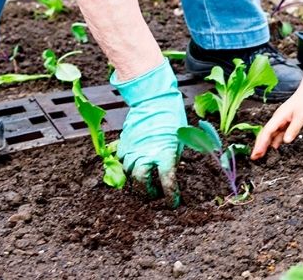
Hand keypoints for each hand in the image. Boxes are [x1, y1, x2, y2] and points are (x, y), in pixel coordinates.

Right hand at [112, 59, 186, 206]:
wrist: (153, 99)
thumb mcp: (181, 139)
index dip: (170, 194)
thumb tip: (170, 174)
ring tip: (146, 183)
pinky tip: (136, 169)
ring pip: (129, 174)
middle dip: (149, 192)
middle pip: (142, 181)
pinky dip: (128, 169)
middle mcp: (146, 153)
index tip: (174, 203)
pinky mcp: (123, 145)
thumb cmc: (172, 118)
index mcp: (164, 151)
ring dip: (138, 182)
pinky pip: (122, 163)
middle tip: (156, 195)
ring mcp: (132, 149)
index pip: (167, 180)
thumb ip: (174, 158)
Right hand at [251, 89, 302, 159]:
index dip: (261, 143)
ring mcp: (282, 120)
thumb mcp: (301, 116)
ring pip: (271, 134)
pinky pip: (279, 132)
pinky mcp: (287, 121)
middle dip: (259, 145)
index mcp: (279, 117)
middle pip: (266, 133)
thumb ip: (293, 129)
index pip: (267, 131)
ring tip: (262, 155)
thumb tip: (285, 141)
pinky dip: (275, 140)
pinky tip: (275, 147)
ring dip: (266, 144)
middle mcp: (278, 119)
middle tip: (254, 157)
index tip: (256, 153)